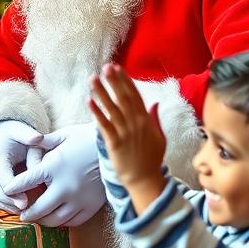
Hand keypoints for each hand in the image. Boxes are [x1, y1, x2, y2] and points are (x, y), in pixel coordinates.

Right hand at [0, 120, 49, 212]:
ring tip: (27, 214)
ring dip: (10, 208)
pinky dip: (6, 206)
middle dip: (13, 205)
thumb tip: (38, 138)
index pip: (4, 181)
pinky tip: (20, 210)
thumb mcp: (19, 130)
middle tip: (30, 213)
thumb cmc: (9, 134)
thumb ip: (29, 136)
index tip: (26, 203)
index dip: (14, 194)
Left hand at [3, 123, 105, 227]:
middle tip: (22, 217)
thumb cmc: (89, 138)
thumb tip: (31, 141)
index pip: (26, 181)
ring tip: (39, 220)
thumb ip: (46, 142)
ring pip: (55, 220)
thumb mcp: (65, 135)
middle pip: (39, 209)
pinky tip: (58, 219)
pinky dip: (63, 222)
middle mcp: (64, 186)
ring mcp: (79, 199)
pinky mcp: (92, 206)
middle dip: (27, 214)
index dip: (13, 188)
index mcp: (54, 166)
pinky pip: (73, 221)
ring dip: (44, 222)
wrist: (118, 148)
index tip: (6, 191)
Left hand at [89, 64, 166, 208]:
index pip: (135, 95)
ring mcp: (124, 133)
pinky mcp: (114, 143)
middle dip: (114, 81)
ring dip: (102, 92)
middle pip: (123, 98)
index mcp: (145, 120)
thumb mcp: (159, 137)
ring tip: (93, 78)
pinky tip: (89, 101)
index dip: (126, 81)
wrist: (145, 180)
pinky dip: (97, 112)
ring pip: (112, 108)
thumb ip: (155, 119)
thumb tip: (155, 102)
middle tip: (106, 67)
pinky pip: (104, 125)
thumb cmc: (152, 159)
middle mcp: (135, 123)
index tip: (118, 68)